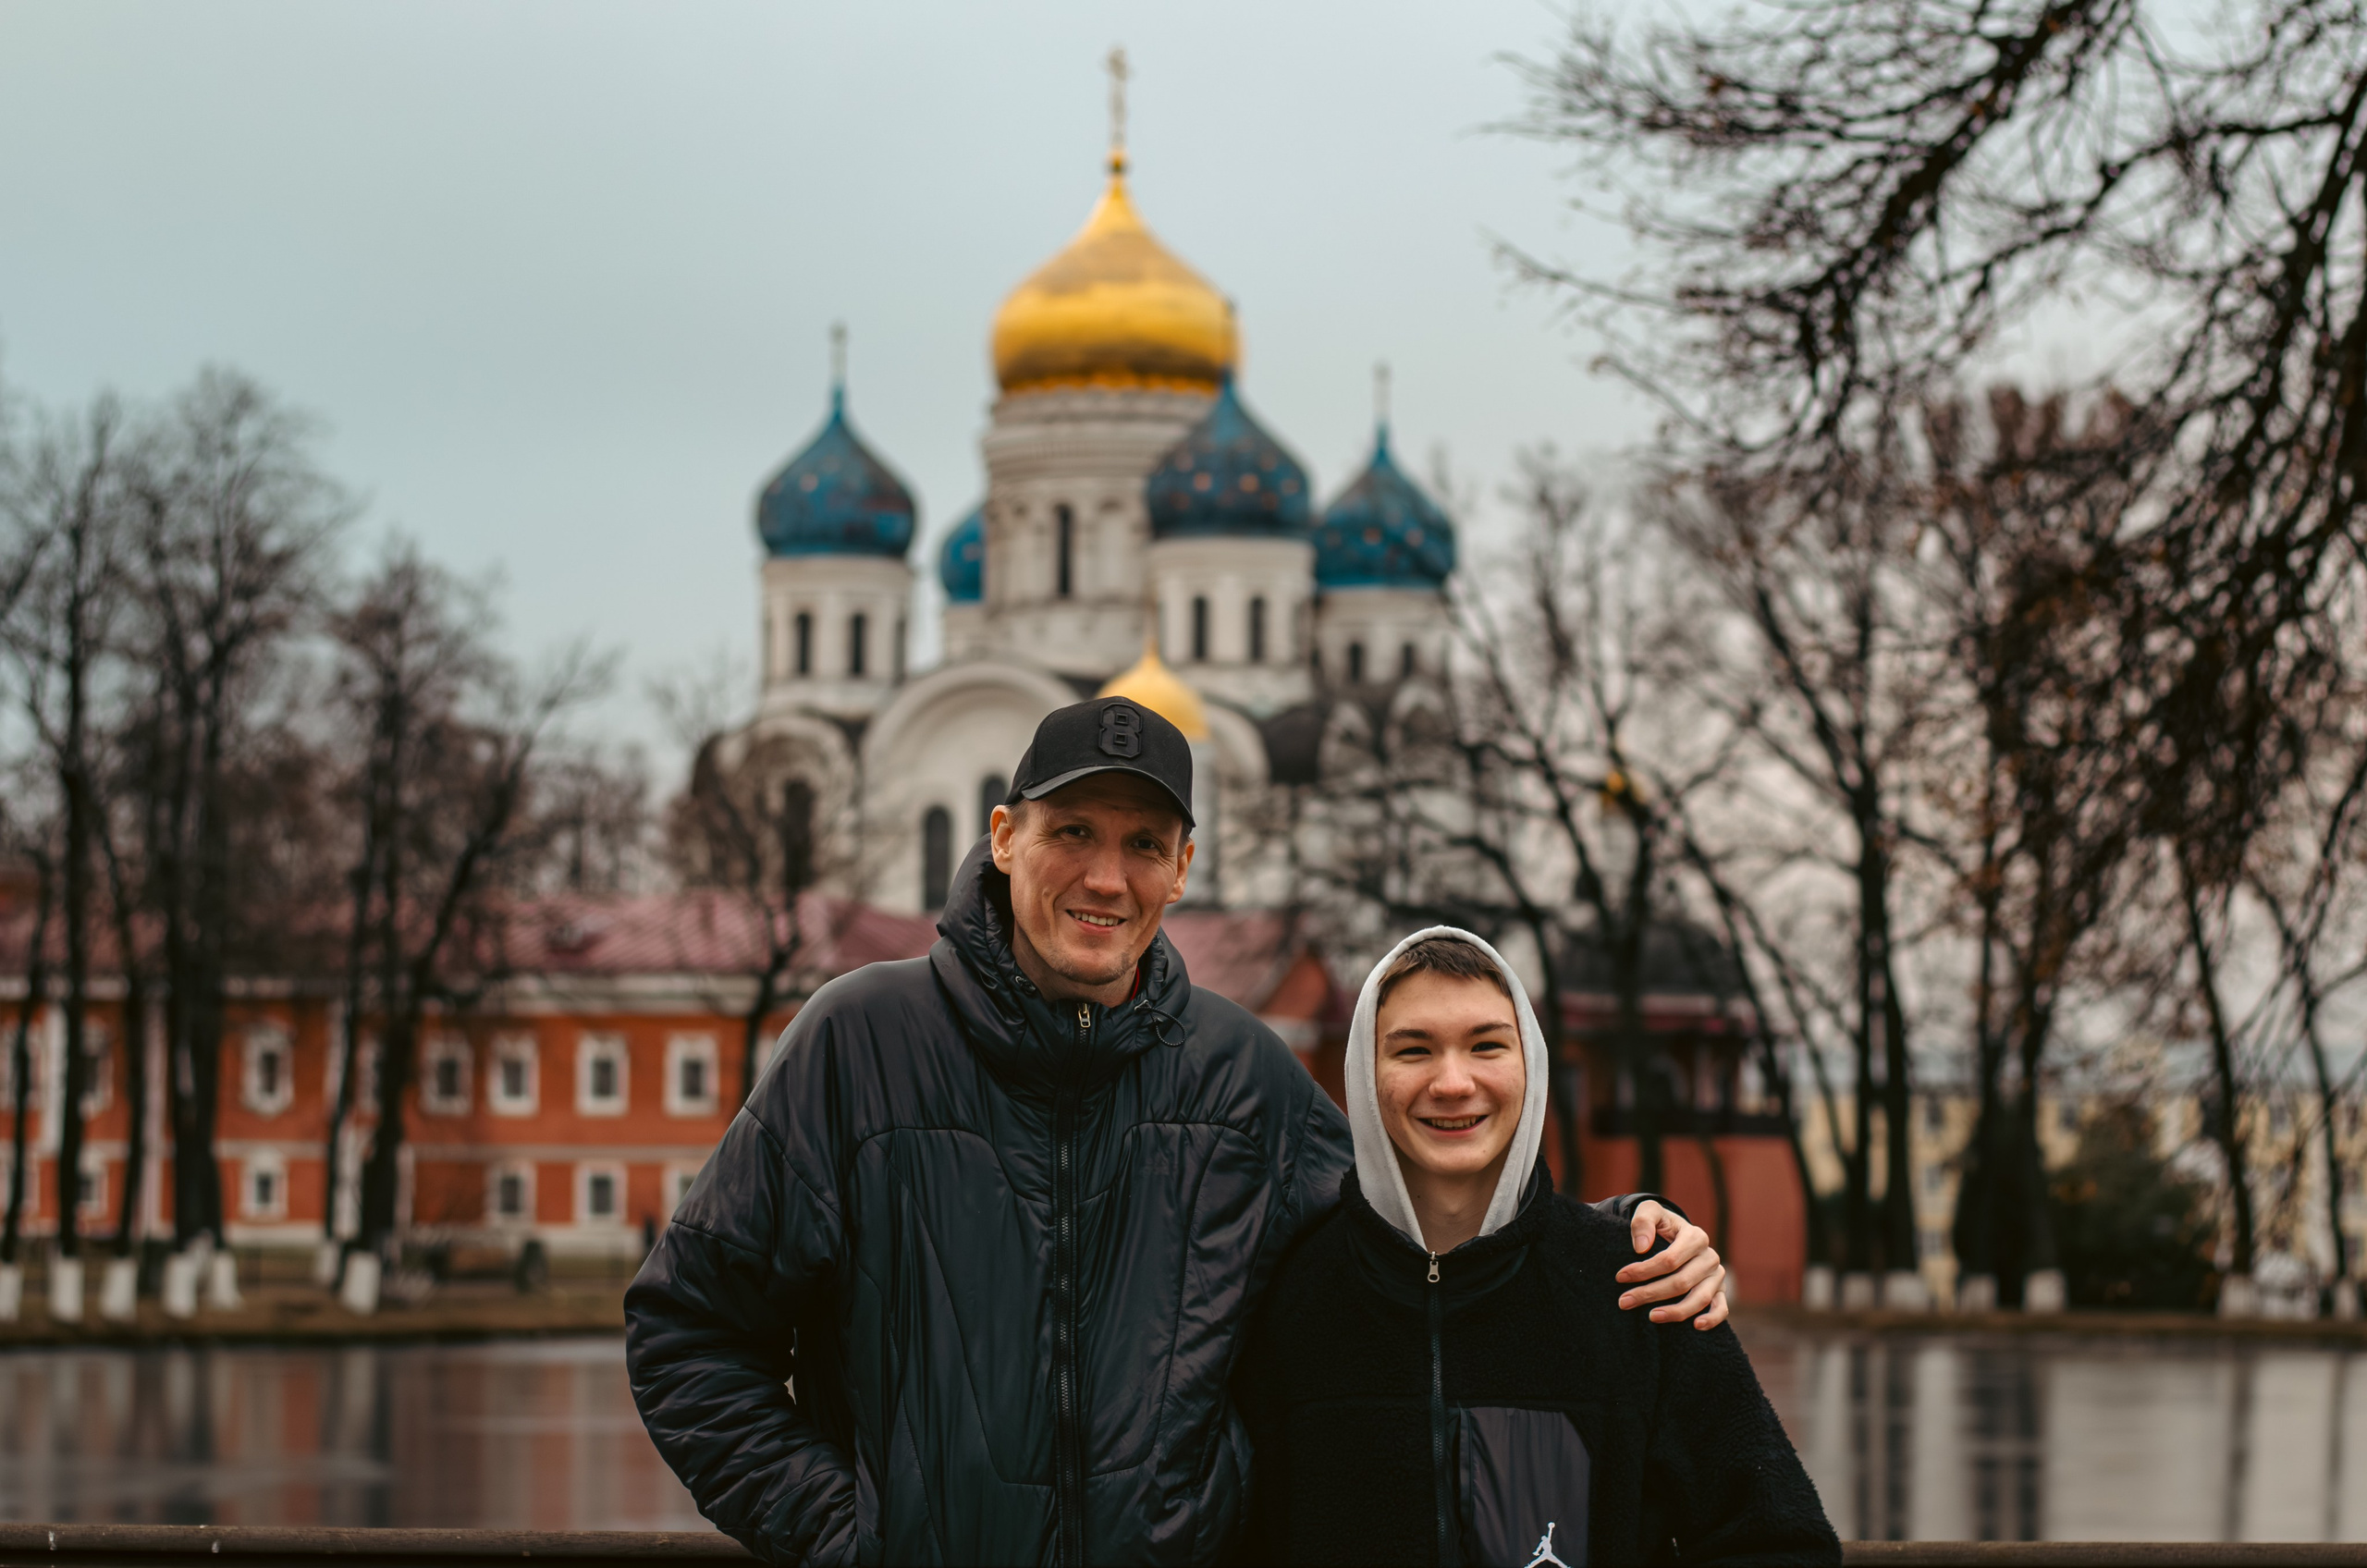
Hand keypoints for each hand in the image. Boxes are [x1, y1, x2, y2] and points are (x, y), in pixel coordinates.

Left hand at [1615, 1201, 1728, 1329]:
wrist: (1675, 1234)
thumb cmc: (1660, 1224)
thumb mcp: (1649, 1212)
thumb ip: (1643, 1221)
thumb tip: (1641, 1247)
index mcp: (1695, 1237)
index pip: (1669, 1259)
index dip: (1643, 1270)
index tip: (1620, 1277)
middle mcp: (1709, 1257)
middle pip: (1681, 1282)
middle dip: (1650, 1293)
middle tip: (1624, 1302)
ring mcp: (1717, 1275)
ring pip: (1699, 1298)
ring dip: (1675, 1312)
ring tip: (1651, 1317)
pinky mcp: (1720, 1291)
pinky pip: (1721, 1308)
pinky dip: (1712, 1319)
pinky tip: (1695, 1326)